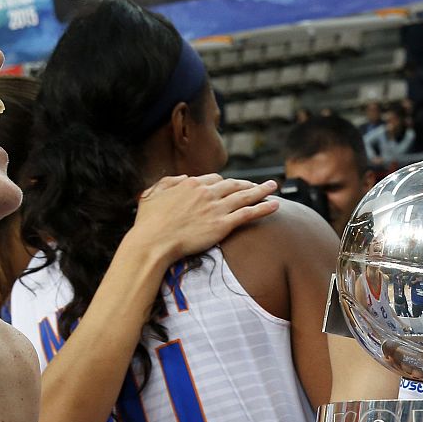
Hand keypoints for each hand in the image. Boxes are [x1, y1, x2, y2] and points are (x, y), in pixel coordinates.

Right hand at [132, 173, 278, 263]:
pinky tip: (275, 205)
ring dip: (261, 190)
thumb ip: (168, 183)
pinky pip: (248, 213)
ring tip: (273, 187)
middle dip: (247, 183)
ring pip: (244, 195)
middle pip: (232, 184)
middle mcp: (206, 192)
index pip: (214, 180)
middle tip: (259, 184)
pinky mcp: (222, 225)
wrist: (153, 242)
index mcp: (190, 184)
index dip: (224, 184)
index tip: (230, 187)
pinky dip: (263, 208)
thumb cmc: (148, 223)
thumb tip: (181, 179)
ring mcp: (215, 208)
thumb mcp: (152, 195)